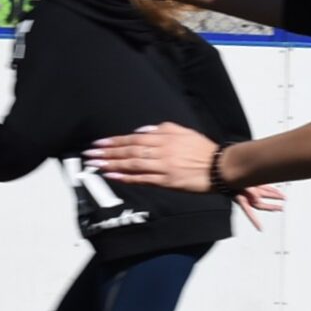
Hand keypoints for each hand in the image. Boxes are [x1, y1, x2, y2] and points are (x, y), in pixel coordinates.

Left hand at [81, 122, 215, 193]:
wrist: (221, 166)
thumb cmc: (203, 149)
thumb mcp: (183, 131)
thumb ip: (161, 129)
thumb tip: (141, 130)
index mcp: (164, 138)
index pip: (133, 138)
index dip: (114, 141)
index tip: (98, 143)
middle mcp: (161, 151)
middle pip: (129, 151)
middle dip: (107, 153)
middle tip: (89, 154)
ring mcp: (163, 167)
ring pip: (132, 164)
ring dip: (112, 164)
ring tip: (95, 165)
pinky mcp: (168, 181)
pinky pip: (143, 179)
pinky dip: (126, 177)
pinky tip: (112, 176)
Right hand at [233, 183, 284, 231]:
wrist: (228, 173)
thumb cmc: (230, 181)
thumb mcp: (239, 187)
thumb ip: (249, 192)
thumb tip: (257, 199)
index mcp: (242, 201)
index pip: (250, 214)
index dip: (254, 222)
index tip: (260, 229)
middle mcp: (248, 197)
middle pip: (262, 205)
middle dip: (273, 206)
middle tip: (281, 208)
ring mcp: (252, 191)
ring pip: (266, 196)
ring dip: (275, 197)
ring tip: (284, 198)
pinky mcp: (254, 185)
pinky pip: (265, 188)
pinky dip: (272, 190)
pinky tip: (277, 191)